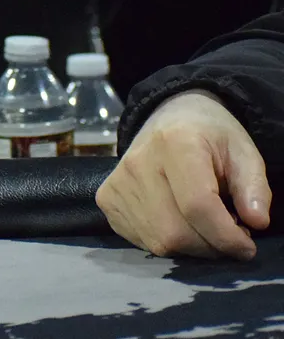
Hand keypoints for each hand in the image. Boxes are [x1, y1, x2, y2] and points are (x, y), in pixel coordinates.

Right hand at [96, 89, 270, 258]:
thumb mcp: (243, 151)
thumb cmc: (210, 136)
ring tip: (204, 227)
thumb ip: (254, 186)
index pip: (198, 206)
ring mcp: (117, 182)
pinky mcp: (107, 199)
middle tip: (227, 234)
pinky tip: (179, 223)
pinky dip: (167, 242)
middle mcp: (137, 163)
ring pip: (158, 242)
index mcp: (175, 143)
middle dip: (210, 246)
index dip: (227, 236)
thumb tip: (256, 222)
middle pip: (175, 232)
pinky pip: (141, 240)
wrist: (168, 118)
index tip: (247, 246)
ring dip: (191, 247)